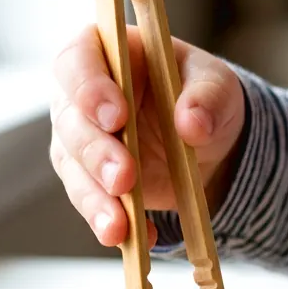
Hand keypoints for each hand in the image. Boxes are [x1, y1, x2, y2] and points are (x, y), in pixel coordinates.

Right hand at [50, 24, 245, 246]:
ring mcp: (80, 139)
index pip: (77, 59)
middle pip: (69, 121)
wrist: (209, 142)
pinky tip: (134, 237)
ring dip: (96, 198)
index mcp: (107, 51)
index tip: (117, 117)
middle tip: (124, 178)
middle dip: (96, 153)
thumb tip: (192, 123)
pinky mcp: (90, 179)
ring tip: (120, 226)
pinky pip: (92, 202)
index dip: (89, 88)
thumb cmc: (203, 95)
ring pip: (73, 168)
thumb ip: (208, 97)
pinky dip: (110, 222)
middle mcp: (81, 95)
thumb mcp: (218, 86)